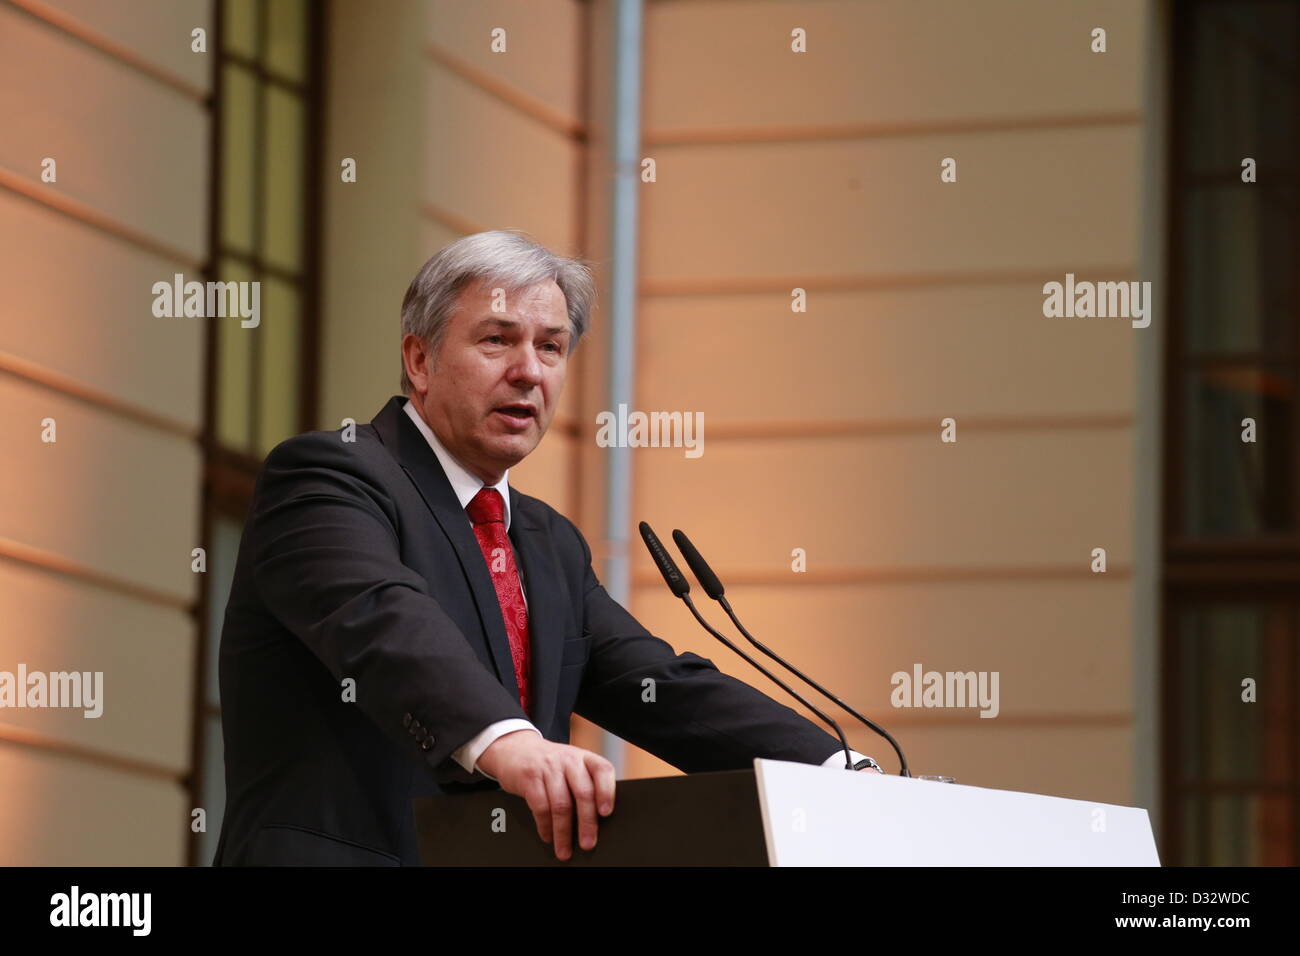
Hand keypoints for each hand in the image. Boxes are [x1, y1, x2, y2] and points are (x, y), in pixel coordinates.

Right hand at [477, 730, 615, 860]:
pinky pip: (540, 807)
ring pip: (561, 804)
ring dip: (563, 832)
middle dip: (587, 823)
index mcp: (584, 757)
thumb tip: (597, 821)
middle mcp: (569, 759)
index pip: (603, 770)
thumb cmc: (550, 764)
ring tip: (564, 849)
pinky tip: (548, 835)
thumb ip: (585, 784)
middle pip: (583, 792)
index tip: (606, 813)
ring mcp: (548, 767)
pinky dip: (545, 826)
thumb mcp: (571, 765)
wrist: (515, 748)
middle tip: (588, 843)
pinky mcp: (529, 777)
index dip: (607, 792)